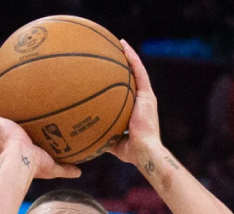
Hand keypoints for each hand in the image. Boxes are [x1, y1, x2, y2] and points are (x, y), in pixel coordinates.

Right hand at [0, 87, 78, 179]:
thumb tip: (79, 172)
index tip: (25, 128)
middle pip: (4, 126)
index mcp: (16, 149)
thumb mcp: (52, 168)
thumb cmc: (34, 166)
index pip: (17, 140)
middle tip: (9, 108)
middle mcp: (5, 139)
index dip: (20, 134)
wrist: (21, 161)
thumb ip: (64, 169)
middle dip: (5, 119)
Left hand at [104, 40, 162, 165]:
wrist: (144, 152)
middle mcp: (142, 101)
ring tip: (119, 43)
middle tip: (112, 52)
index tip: (109, 71)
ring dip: (129, 56)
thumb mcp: (113, 142)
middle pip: (132, 78)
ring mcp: (146, 97)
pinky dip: (132, 59)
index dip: (120, 81)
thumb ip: (103, 136)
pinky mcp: (147, 95)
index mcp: (136, 110)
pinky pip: (139, 72)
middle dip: (123, 65)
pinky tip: (124, 47)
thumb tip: (86, 137)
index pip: (127, 91)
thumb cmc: (131, 151)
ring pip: (137, 71)